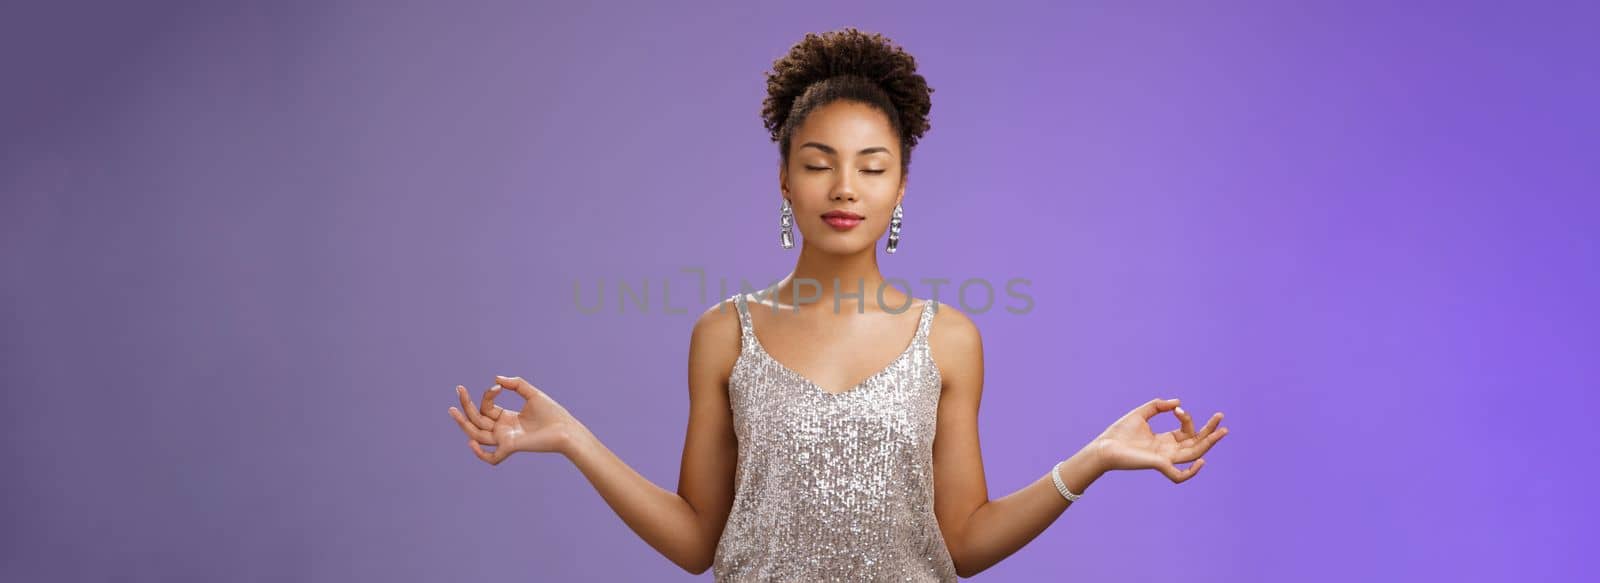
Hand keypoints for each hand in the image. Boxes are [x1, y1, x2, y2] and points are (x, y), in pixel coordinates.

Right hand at [448, 375, 582, 465]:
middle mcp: (503, 430)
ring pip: (478, 435)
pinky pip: (492, 457)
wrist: (567, 429)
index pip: (487, 408)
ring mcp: (506, 439)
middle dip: (466, 406)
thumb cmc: (552, 413)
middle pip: (477, 420)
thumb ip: (515, 384)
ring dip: (464, 424)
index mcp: (507, 418)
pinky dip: (480, 454)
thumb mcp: (532, 394)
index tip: (497, 387)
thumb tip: (495, 379)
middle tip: (458, 389)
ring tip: (453, 410)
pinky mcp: (512, 447)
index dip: (487, 396)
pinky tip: (471, 442)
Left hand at [1089, 397, 1228, 482]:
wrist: (1104, 446)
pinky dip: (1191, 472)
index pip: (1186, 431)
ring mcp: (1165, 459)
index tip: (1177, 408)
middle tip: (1221, 418)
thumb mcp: (1141, 414)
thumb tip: (1178, 402)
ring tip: (1222, 432)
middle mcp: (1168, 451)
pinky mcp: (1158, 465)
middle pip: (1196, 443)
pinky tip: (1201, 461)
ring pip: (1193, 455)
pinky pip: (1179, 475)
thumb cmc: (1119, 432)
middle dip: (1210, 432)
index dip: (1187, 418)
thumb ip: (1158, 406)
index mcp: (1165, 440)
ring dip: (1209, 444)